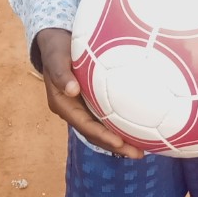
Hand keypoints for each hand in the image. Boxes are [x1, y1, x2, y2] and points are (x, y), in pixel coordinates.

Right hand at [35, 28, 144, 158]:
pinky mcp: (93, 102)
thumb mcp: (55, 57)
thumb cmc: (56, 48)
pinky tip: (139, 130)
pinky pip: (107, 118)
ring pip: (102, 129)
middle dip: (116, 146)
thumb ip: (60, 73)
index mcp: (62, 104)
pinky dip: (121, 126)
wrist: (57, 41)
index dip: (101, 135)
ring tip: (142, 151)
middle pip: (95, 133)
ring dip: (121, 141)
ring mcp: (84, 108)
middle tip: (138, 154)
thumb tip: (71, 90)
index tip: (118, 142)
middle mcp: (74, 110)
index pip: (84, 124)